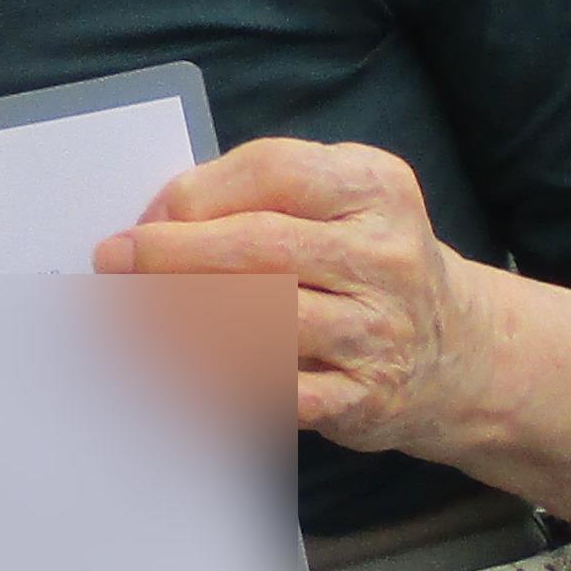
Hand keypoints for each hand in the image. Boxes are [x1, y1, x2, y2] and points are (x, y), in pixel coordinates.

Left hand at [95, 137, 480, 458]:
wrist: (456, 354)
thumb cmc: (367, 267)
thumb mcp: (342, 205)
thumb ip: (262, 198)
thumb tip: (157, 220)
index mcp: (376, 188)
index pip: (272, 173)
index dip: (195, 194)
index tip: (146, 217)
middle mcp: (384, 256)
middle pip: (256, 247)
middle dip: (170, 255)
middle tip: (114, 264)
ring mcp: (378, 330)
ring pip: (259, 321)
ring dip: (180, 320)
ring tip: (132, 317)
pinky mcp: (362, 398)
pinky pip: (271, 390)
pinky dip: (214, 381)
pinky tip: (174, 371)